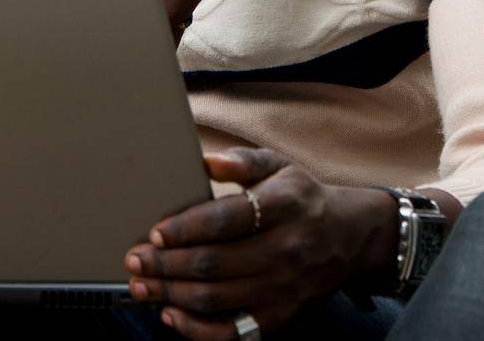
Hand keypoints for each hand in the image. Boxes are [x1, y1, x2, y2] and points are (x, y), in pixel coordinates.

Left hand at [123, 148, 397, 339]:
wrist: (349, 237)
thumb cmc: (302, 198)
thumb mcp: (279, 166)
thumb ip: (242, 161)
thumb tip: (206, 162)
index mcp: (285, 205)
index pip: (226, 220)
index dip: (186, 228)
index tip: (154, 231)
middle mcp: (286, 249)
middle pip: (214, 262)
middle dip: (166, 264)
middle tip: (135, 260)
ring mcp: (284, 287)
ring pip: (216, 297)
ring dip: (171, 294)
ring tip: (142, 286)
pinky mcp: (281, 316)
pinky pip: (232, 331)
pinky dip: (196, 329)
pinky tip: (171, 314)